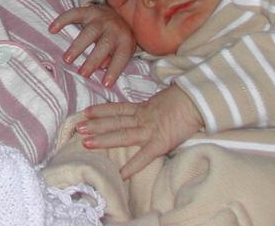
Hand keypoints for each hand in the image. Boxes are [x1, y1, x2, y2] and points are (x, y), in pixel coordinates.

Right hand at [49, 3, 135, 85]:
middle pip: (104, 46)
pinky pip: (74, 14)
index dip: (114, 71)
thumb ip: (113, 59)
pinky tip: (52, 30)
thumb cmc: (118, 36)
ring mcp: (101, 18)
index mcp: (125, 40)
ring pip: (89, 32)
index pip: (121, 57)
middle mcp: (114, 28)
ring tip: (67, 59)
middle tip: (82, 74)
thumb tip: (103, 66)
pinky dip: (62, 21)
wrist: (119, 11)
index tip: (105, 84)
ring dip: (78, 47)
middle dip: (93, 60)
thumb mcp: (122, 48)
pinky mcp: (88, 10)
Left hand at [75, 85, 202, 178]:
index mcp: (143, 108)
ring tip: (86, 143)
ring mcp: (150, 130)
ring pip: (122, 135)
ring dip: (103, 140)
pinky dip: (133, 166)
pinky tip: (122, 174)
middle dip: (95, 125)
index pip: (117, 108)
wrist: (197, 99)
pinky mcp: (161, 142)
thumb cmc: (184, 99)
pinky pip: (145, 156)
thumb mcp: (162, 100)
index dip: (101, 110)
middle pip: (114, 122)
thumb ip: (151, 107)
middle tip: (77, 127)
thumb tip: (147, 109)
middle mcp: (142, 118)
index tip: (85, 112)